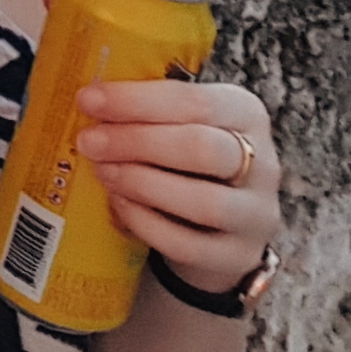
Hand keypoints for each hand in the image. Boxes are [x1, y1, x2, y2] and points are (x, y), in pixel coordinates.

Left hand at [74, 78, 280, 299]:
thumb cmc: (187, 160)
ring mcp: (255, 215)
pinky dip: (145, 223)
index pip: (195, 100)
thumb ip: (146, 107)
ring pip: (202, 201)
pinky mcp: (237, 256)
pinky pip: (188, 244)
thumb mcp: (178, 122)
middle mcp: (263, 163)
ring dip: (141, 183)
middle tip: (88, 140)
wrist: (215, 226)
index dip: (137, 100)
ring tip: (101, 171)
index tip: (88, 99)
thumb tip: (86, 95)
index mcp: (244, 113)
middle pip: (201, 148)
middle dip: (136, 141)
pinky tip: (117, 205)